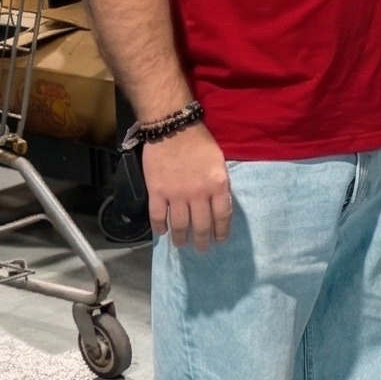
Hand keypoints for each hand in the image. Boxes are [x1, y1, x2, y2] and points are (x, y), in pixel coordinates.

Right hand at [144, 124, 232, 250]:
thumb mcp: (219, 163)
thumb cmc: (200, 143)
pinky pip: (158, 217)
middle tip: (201, 250)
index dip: (222, 232)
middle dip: (202, 241)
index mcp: (218, 185)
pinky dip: (160, 228)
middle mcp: (199, 194)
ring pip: (180, 225)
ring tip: (182, 245)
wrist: (173, 129)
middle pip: (201, 225)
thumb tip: (218, 205)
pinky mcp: (157, 193)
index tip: (220, 241)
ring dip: (181, 239)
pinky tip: (162, 233)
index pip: (223, 216)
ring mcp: (176, 195)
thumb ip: (219, 185)